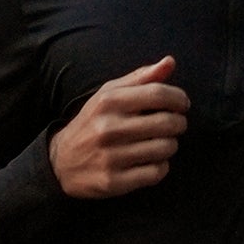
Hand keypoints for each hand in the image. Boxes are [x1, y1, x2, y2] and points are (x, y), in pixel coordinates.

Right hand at [49, 56, 190, 198]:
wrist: (60, 162)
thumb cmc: (93, 123)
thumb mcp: (109, 95)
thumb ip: (141, 78)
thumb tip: (170, 62)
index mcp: (108, 102)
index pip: (158, 93)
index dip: (179, 98)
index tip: (182, 104)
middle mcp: (108, 128)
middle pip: (167, 122)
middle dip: (179, 123)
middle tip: (176, 124)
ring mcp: (111, 156)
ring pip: (165, 148)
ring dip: (170, 145)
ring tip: (162, 143)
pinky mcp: (114, 181)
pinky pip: (156, 172)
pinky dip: (161, 167)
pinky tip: (152, 162)